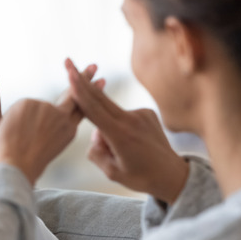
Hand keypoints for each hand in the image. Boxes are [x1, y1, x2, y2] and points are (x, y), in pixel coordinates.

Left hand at [0, 64, 98, 184]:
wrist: (15, 168)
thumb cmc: (25, 165)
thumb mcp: (47, 147)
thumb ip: (50, 128)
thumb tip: (42, 116)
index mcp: (68, 131)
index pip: (80, 108)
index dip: (89, 94)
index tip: (99, 81)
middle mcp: (62, 117)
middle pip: (73, 94)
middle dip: (83, 78)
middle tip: (93, 66)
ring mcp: (46, 108)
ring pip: (33, 108)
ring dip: (23, 120)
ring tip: (18, 139)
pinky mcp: (29, 102)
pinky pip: (19, 108)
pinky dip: (13, 119)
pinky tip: (12, 132)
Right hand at [65, 59, 188, 203]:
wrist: (173, 175)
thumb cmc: (141, 177)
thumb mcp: (111, 172)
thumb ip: (96, 151)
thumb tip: (95, 133)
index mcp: (120, 135)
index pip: (94, 109)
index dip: (79, 91)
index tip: (70, 74)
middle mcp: (131, 120)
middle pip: (99, 97)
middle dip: (81, 80)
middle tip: (68, 62)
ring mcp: (142, 114)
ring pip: (110, 112)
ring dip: (105, 124)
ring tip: (123, 151)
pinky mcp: (148, 113)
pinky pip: (123, 116)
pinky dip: (119, 126)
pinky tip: (134, 143)